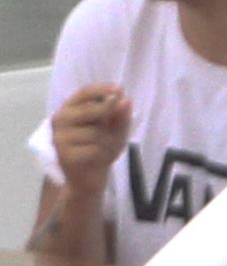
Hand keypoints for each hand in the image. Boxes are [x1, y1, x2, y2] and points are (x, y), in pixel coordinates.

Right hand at [52, 83, 131, 197]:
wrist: (90, 176)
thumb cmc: (103, 144)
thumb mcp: (117, 127)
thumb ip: (121, 115)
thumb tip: (126, 101)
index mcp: (71, 106)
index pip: (85, 92)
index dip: (102, 89)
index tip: (120, 89)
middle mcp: (61, 118)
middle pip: (89, 110)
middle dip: (109, 115)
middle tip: (116, 125)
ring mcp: (60, 137)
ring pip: (94, 132)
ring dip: (108, 139)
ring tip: (106, 146)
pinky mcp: (64, 155)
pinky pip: (92, 149)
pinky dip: (102, 153)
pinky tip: (98, 157)